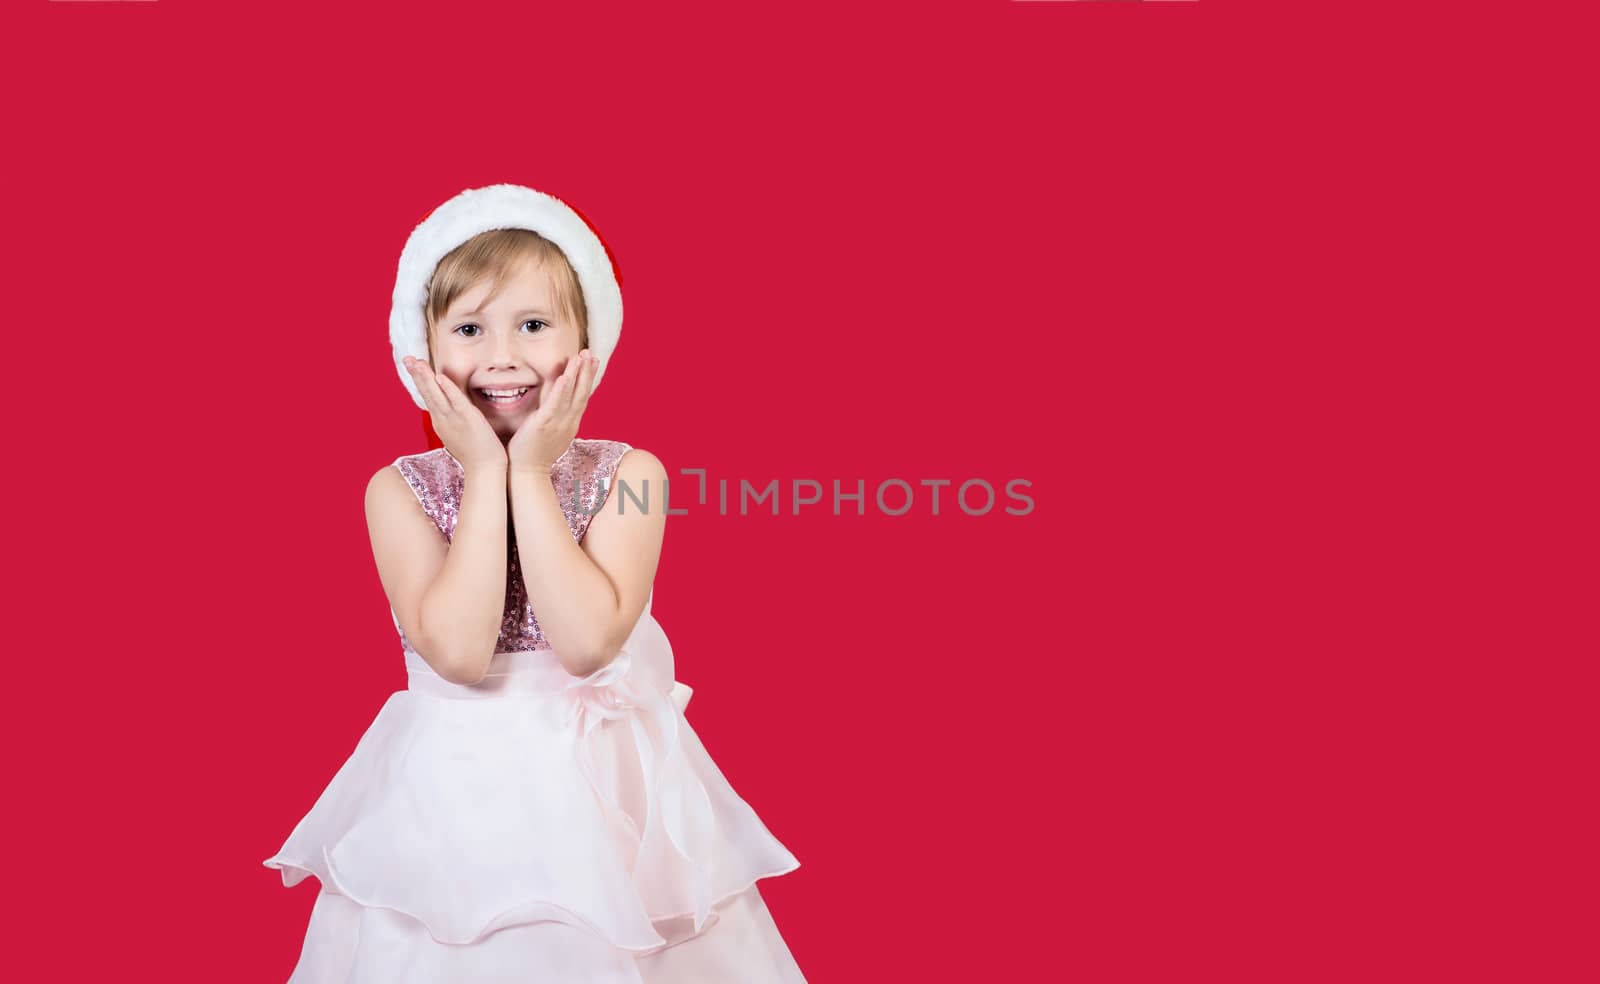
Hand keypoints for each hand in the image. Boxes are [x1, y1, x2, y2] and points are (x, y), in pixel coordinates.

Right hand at [404, 356, 506, 473]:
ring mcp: (453, 420)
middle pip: (427, 393)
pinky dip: (447, 389)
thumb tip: (451, 413)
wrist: (484, 470)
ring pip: (436, 395)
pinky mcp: (468, 420)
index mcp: (441, 422)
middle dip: (417, 375)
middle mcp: (443, 419)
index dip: (420, 381)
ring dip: (425, 377)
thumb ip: (454, 421)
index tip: (412, 366)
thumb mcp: (459, 434)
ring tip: (415, 362)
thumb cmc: (475, 454)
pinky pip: (456, 401)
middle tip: (406, 357)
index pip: (429, 397)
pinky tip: (440, 377)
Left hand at [507, 349, 597, 472]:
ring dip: (579, 374)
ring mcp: (559, 424)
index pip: (582, 398)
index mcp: (570, 424)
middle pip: (582, 393)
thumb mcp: (549, 434)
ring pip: (573, 395)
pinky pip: (556, 404)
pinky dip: (562, 389)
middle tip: (592, 354)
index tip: (592, 363)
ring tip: (583, 356)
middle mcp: (569, 423)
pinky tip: (566, 376)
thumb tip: (553, 407)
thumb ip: (553, 418)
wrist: (527, 473)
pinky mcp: (545, 425)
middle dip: (588, 372)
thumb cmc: (533, 454)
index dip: (587, 380)